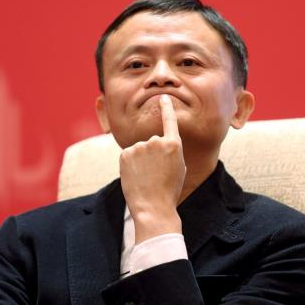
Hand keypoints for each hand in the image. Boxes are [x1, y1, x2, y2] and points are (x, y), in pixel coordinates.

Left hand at [119, 94, 185, 243]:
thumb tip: (161, 145)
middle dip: (152, 155)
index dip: (166, 108)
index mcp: (174, 144)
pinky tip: (136, 177)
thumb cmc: (169, 191)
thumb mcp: (179, 169)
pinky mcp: (125, 153)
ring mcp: (140, 146)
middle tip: (156, 175)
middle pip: (153, 143)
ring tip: (146, 178)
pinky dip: (131, 165)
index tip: (163, 97)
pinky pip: (129, 156)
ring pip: (140, 150)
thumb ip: (170, 152)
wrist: (153, 207)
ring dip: (141, 161)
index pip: (169, 120)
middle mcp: (156, 141)